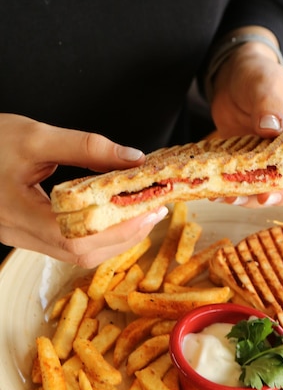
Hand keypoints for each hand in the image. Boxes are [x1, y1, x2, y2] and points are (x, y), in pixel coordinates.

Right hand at [0, 114, 167, 266]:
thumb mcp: (35, 136)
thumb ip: (85, 147)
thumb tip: (131, 159)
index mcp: (19, 213)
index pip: (78, 237)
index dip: (119, 229)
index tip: (150, 209)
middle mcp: (19, 234)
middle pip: (82, 252)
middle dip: (124, 236)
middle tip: (155, 211)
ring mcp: (21, 237)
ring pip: (75, 253)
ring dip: (112, 238)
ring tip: (140, 214)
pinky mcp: (24, 232)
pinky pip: (66, 244)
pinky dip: (95, 235)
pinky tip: (111, 217)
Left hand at [209, 29, 282, 206]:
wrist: (231, 82)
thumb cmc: (258, 75)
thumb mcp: (264, 82)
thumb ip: (269, 102)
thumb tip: (271, 127)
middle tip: (265, 197)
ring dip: (261, 199)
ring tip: (235, 197)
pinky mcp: (262, 170)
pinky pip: (258, 189)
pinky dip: (242, 195)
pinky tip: (224, 195)